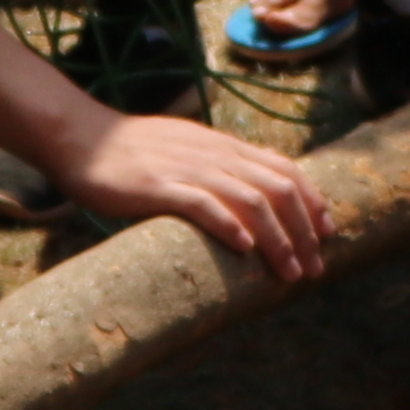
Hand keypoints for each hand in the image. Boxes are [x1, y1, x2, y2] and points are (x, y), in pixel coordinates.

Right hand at [63, 109, 333, 279]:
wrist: (82, 138)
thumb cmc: (132, 153)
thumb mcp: (187, 151)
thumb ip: (217, 169)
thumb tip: (249, 204)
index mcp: (224, 147)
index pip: (286, 170)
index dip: (314, 203)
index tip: (327, 235)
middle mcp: (215, 155)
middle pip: (279, 190)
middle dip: (304, 232)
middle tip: (313, 269)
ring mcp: (189, 168)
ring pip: (252, 201)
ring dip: (278, 240)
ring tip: (289, 272)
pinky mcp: (161, 186)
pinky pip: (205, 204)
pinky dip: (230, 226)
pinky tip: (245, 249)